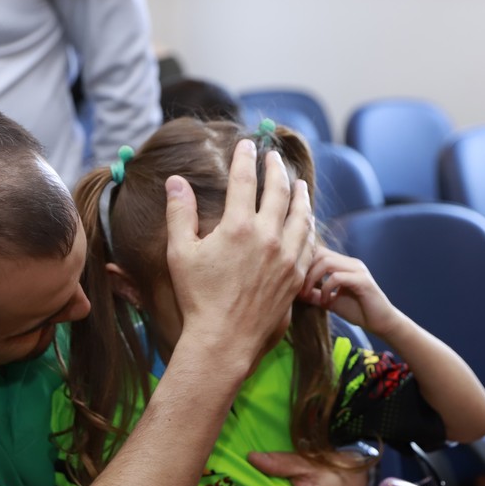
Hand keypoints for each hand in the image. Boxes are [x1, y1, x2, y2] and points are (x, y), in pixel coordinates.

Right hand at [164, 140, 315, 365]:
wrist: (224, 340)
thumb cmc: (198, 299)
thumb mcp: (180, 253)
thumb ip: (180, 213)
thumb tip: (176, 181)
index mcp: (238, 226)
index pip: (244, 180)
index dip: (245, 158)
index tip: (247, 145)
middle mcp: (268, 236)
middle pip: (278, 191)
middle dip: (276, 169)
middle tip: (274, 157)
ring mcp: (287, 257)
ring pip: (300, 214)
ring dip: (300, 194)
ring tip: (299, 183)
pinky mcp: (296, 277)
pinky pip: (309, 243)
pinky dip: (308, 225)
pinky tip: (306, 221)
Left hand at [302, 249, 403, 338]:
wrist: (381, 322)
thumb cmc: (358, 311)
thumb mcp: (329, 301)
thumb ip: (314, 294)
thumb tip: (294, 290)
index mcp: (343, 264)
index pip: (317, 252)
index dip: (303, 265)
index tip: (294, 283)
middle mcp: (350, 262)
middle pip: (319, 253)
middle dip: (305, 271)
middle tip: (299, 290)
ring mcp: (357, 270)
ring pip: (326, 262)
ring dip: (313, 279)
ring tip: (309, 295)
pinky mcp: (362, 281)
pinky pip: (337, 277)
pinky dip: (326, 289)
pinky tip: (326, 303)